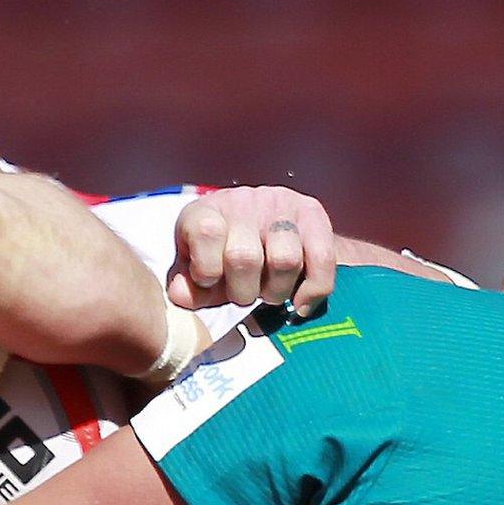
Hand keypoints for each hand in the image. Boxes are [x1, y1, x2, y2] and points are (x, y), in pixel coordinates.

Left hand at [169, 185, 335, 311]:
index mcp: (205, 212)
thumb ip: (187, 288)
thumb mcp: (196, 275)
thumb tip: (181, 296)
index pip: (206, 234)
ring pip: (285, 260)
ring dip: (276, 291)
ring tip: (269, 292)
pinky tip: (299, 303)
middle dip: (243, 292)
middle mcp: (242, 201)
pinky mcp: (312, 212)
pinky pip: (322, 258)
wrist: (264, 236)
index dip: (207, 271)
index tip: (210, 283)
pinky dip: (313, 290)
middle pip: (245, 257)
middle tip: (244, 294)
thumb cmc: (221, 262)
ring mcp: (279, 203)